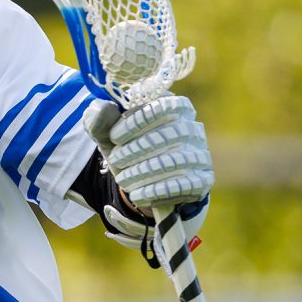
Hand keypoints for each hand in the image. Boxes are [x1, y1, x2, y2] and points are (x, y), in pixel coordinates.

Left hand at [83, 96, 211, 248]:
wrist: (140, 181)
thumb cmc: (125, 147)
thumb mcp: (108, 134)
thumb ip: (100, 118)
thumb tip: (103, 108)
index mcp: (173, 107)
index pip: (161, 106)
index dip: (136, 121)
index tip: (114, 136)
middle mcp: (192, 128)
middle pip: (169, 135)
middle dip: (136, 149)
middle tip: (115, 159)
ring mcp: (200, 154)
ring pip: (176, 161)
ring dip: (143, 171)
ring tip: (122, 180)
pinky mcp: (202, 180)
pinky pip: (184, 185)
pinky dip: (156, 191)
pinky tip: (137, 195)